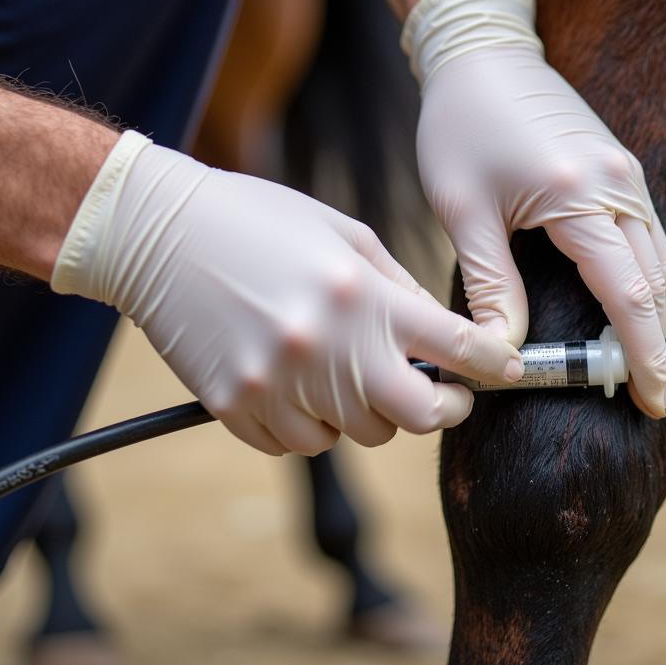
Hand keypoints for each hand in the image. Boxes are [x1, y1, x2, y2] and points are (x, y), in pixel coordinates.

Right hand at [52, 133, 522, 454]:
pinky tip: (293, 380)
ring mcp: (279, 385)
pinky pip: (298, 443)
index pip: (457, 348)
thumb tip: (441, 337)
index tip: (506, 371)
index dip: (495, 365)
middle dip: (440, 408)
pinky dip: (309, 422)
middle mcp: (329, 347)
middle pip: (418, 417)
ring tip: (341, 367)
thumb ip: (399, 288)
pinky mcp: (236, 409)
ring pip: (355, 435)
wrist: (158, 233)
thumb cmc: (259, 221)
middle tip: (439, 392)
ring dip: (364, 411)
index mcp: (364, 296)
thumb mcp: (345, 235)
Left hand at [404, 0, 665, 417]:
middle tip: (637, 396)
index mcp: (580, 196)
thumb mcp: (464, 212)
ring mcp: (625, 172)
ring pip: (660, 259)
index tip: (651, 403)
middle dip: (653, 344)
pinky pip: (647, 234)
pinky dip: (645, 278)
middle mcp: (618, 184)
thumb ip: (489, 285)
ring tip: (632, 361)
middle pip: (657, 282)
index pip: (629, 295)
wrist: (481, 53)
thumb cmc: (461, 126)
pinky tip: (625, 305)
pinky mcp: (618, 166)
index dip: (643, 356)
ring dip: (652, 312)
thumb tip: (506, 353)